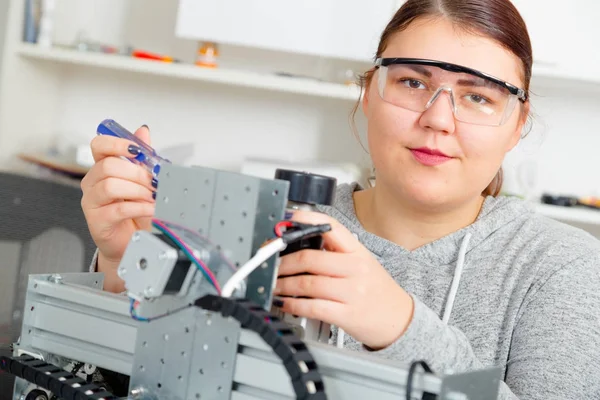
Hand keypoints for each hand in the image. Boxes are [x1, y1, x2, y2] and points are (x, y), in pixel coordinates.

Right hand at [81, 125, 155, 290]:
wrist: (131, 242)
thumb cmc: (135, 212)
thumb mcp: (142, 182)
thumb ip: (141, 157)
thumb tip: (143, 130)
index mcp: (102, 168)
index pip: (99, 146)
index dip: (117, 143)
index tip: (137, 150)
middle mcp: (93, 182)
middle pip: (108, 166)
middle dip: (137, 173)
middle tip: (154, 182)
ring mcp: (92, 202)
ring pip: (111, 186)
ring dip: (138, 191)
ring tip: (153, 197)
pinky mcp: (97, 221)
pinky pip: (118, 209)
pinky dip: (139, 208)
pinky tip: (151, 209)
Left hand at [274, 210, 414, 349]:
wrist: (400, 320)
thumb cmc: (377, 291)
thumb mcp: (363, 263)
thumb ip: (336, 253)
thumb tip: (300, 245)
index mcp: (358, 252)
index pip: (332, 228)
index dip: (307, 221)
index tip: (287, 218)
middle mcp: (356, 269)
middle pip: (310, 259)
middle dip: (284, 261)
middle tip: (272, 263)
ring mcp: (352, 292)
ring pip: (307, 283)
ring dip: (283, 284)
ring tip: (274, 285)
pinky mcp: (346, 314)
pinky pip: (312, 307)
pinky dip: (292, 305)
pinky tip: (285, 303)